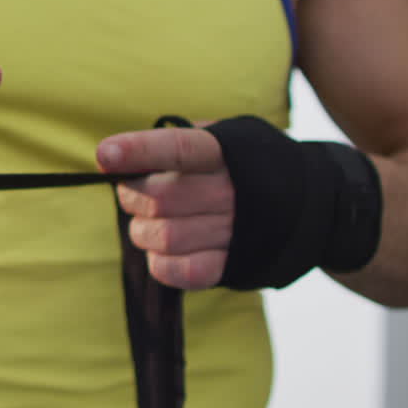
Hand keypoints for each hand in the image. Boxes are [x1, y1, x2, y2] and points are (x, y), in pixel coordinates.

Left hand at [97, 125, 234, 289]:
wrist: (302, 201)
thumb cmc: (238, 164)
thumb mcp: (217, 136)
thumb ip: (171, 142)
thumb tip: (117, 159)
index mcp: (223, 152)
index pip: (178, 148)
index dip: (139, 151)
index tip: (104, 156)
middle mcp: (231, 190)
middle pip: (159, 198)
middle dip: (132, 196)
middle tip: (132, 193)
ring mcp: (234, 230)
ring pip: (164, 236)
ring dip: (142, 232)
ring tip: (147, 223)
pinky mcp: (232, 264)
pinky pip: (183, 271)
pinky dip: (161, 265)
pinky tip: (160, 252)